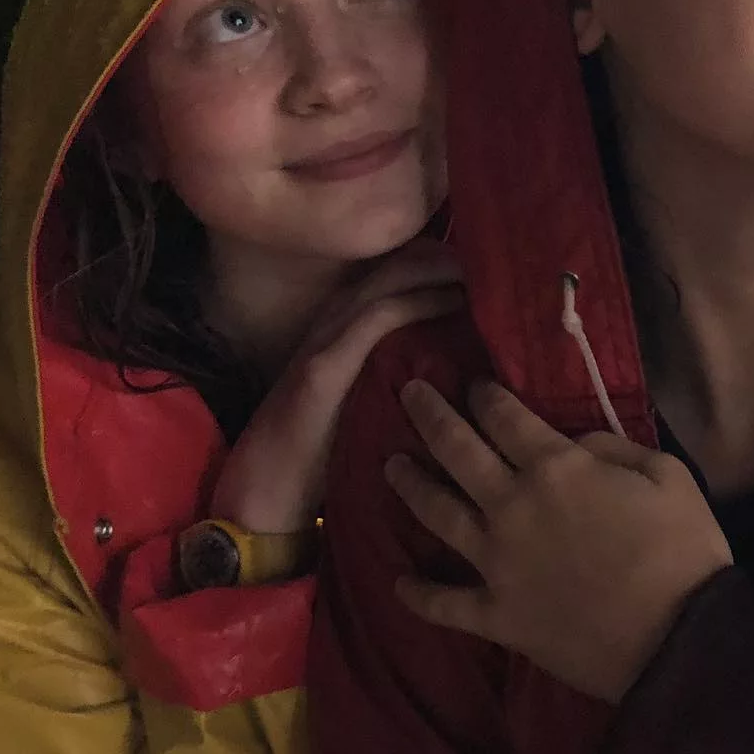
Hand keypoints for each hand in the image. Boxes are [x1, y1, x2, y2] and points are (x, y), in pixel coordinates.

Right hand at [210, 241, 462, 534]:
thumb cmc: (320, 460)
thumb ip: (397, 376)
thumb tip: (454, 364)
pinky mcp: (323, 368)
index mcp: (340, 332)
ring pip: (385, 283)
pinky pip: (374, 319)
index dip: (432, 264)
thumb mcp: (367, 404)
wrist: (265, 497)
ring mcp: (324, 342)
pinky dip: (415, 302)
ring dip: (434, 270)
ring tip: (478, 266)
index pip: (389, 278)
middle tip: (488, 255)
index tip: (479, 263)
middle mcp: (331, 325)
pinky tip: (450, 297)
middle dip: (440, 257)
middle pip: (392, 269)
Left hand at [388, 380, 733, 703]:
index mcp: (555, 467)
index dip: (485, 395)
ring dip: (410, 486)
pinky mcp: (497, 615)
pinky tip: (398, 584)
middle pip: (456, 450)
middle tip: (409, 394)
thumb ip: (613, 448)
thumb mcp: (666, 475)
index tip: (474, 385)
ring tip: (390, 466)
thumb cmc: (682, 550)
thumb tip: (574, 444)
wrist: (679, 638)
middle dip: (429, 415)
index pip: (504, 416)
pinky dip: (418, 595)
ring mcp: (497, 563)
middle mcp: (512, 506)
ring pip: (437, 514)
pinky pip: (446, 603)